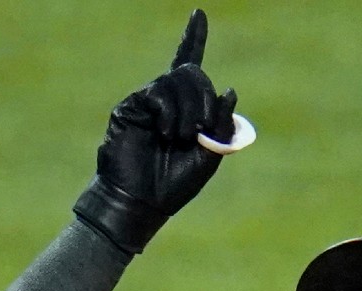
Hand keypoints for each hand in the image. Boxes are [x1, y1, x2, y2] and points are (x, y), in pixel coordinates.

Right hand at [74, 9, 237, 254]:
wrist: (141, 201)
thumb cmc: (174, 184)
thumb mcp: (211, 155)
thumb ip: (223, 124)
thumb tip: (230, 90)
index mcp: (186, 109)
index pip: (189, 65)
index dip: (193, 38)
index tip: (198, 13)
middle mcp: (165, 100)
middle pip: (193, 74)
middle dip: (205, 99)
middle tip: (202, 129)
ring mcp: (147, 101)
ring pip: (178, 81)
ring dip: (189, 111)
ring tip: (181, 137)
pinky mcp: (131, 107)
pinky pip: (158, 93)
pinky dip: (169, 113)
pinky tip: (165, 133)